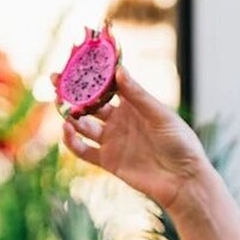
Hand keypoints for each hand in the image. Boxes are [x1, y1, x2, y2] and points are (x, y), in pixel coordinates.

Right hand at [55, 67, 210, 209]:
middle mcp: (120, 120)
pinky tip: (66, 130)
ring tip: (61, 106)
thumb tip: (118, 71)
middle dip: (72, 92)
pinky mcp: (108, 161)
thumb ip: (137, 95)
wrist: (183, 179)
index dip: (92, 74)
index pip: (108, 85)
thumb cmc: (180, 142)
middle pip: (90, 103)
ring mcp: (112, 140)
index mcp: (134, 104)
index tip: (76, 60)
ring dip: (70, 116)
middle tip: (55, 80)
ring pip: (83, 125)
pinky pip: (83, 150)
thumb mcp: (160, 115)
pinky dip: (72, 141)